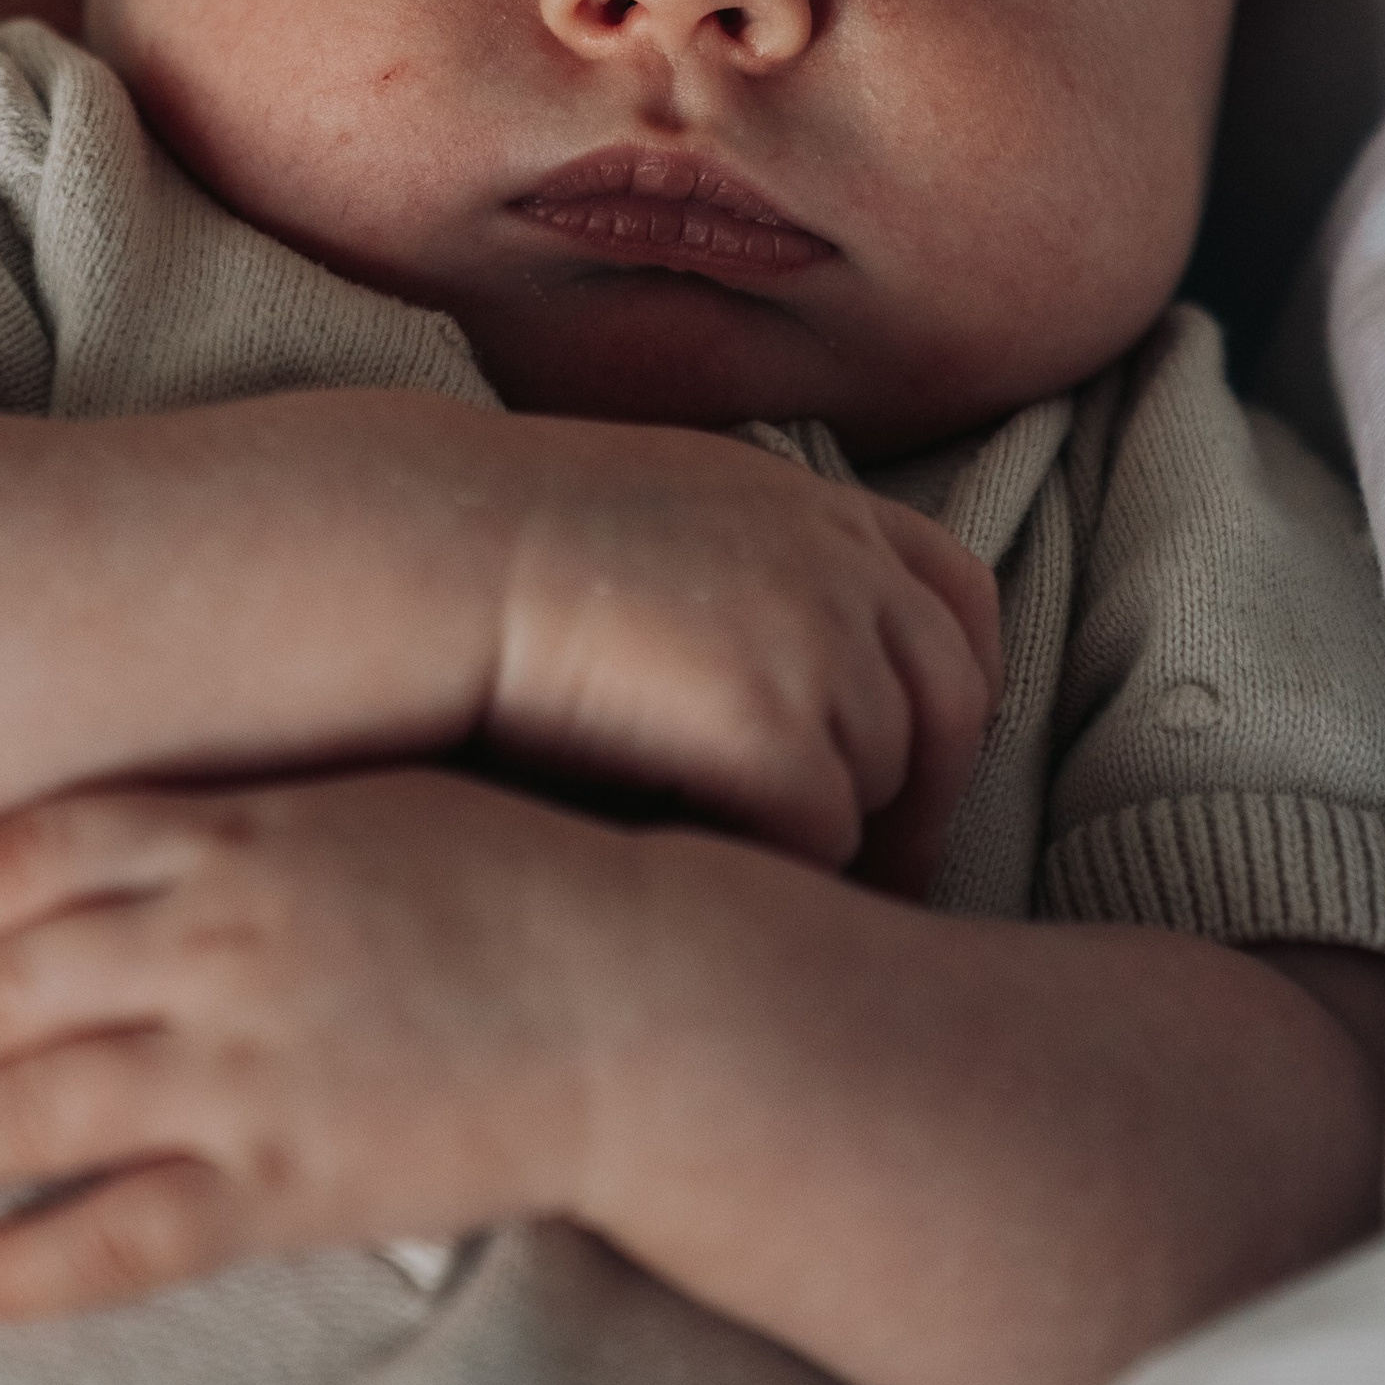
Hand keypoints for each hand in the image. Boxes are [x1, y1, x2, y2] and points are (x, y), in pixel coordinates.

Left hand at [0, 769, 622, 1316]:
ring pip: (40, 1107)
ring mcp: (249, 1063)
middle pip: (12, 983)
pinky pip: (126, 1234)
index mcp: (238, 833)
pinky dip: (34, 1263)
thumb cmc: (516, 882)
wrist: (639, 994)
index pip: (27, 851)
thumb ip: (240, 822)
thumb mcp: (366, 802)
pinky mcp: (290, 1180)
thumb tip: (131, 847)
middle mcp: (218, 941)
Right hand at [476, 413, 1001, 895]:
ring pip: (885, 786)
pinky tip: (691, 854)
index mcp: (817, 506)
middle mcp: (843, 564)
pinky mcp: (774, 731)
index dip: (947, 688)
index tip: (912, 763)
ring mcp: (820, 642)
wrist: (425, 557)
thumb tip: (815, 682)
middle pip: (952, 704)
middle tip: (872, 878)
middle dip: (920, 799)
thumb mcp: (670, 518)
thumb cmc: (510, 556)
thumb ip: (761, 573)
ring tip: (737, 854)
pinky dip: (773, 863)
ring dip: (826, 831)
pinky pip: (822, 838)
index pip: (959, 597)